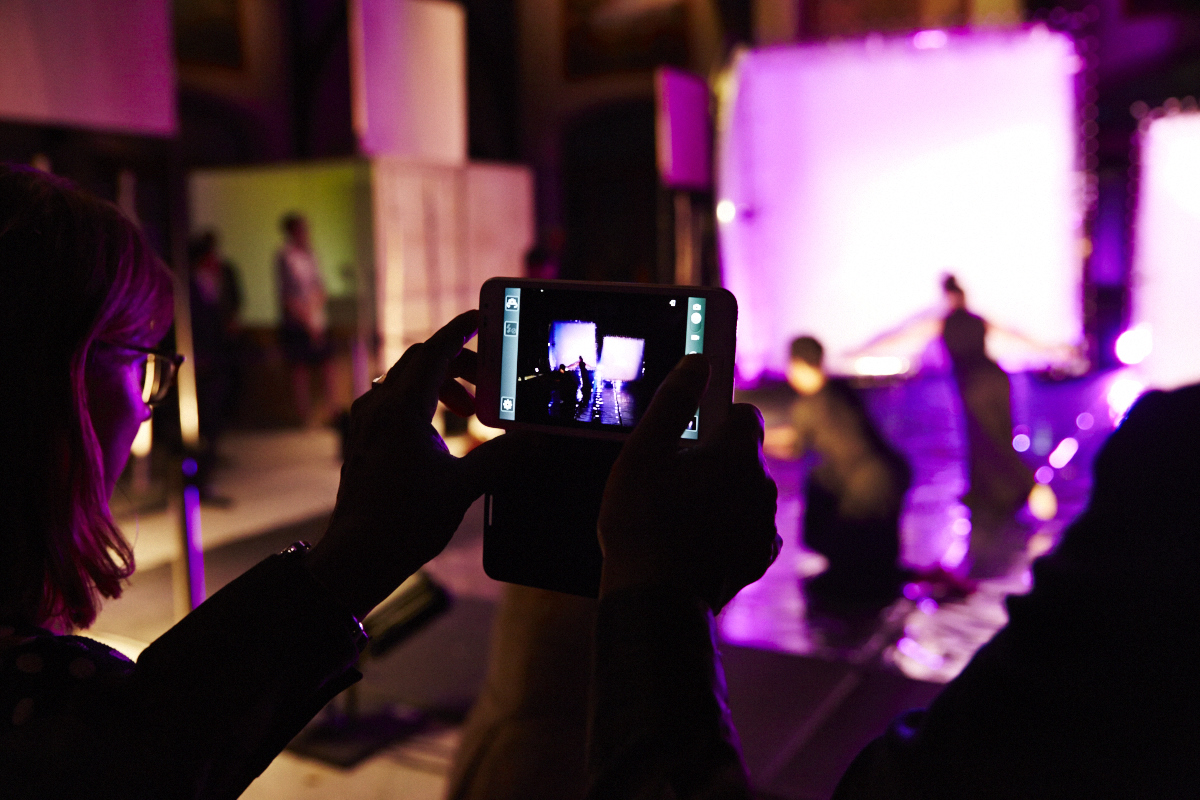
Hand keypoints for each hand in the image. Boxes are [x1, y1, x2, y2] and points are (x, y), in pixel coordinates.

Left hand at [305, 310, 505, 618]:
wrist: (357, 557)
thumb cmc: (404, 522)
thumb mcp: (463, 487)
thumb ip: (503, 457)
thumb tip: (537, 441)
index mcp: (403, 409)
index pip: (435, 352)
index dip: (460, 331)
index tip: (481, 318)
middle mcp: (378, 407)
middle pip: (420, 362)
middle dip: (457, 363)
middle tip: (487, 383)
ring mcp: (365, 423)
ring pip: (404, 381)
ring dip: (439, 384)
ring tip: (468, 411)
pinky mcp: (362, 440)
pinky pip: (392, 402)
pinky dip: (420, 402)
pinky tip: (438, 431)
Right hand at [598, 355, 779, 611]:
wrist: (655, 600)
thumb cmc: (642, 523)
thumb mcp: (643, 453)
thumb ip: (673, 401)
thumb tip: (697, 360)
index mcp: (738, 453)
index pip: (744, 415)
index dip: (715, 420)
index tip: (689, 435)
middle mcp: (762, 485)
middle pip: (744, 456)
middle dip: (716, 461)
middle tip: (672, 481)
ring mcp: (763, 525)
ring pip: (746, 493)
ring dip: (723, 496)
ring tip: (679, 516)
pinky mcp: (759, 558)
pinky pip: (748, 529)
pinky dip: (728, 531)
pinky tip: (696, 541)